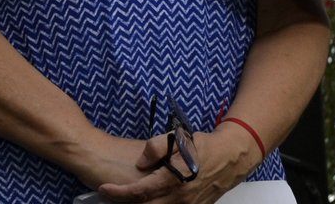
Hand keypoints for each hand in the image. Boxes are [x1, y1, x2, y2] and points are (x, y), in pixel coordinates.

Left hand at [92, 126, 257, 203]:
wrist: (230, 157)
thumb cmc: (201, 146)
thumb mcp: (177, 138)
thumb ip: (154, 147)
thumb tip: (140, 162)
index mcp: (173, 180)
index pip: (140, 191)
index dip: (119, 193)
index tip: (104, 189)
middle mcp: (180, 198)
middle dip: (126, 203)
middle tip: (110, 195)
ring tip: (126, 197)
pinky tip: (149, 198)